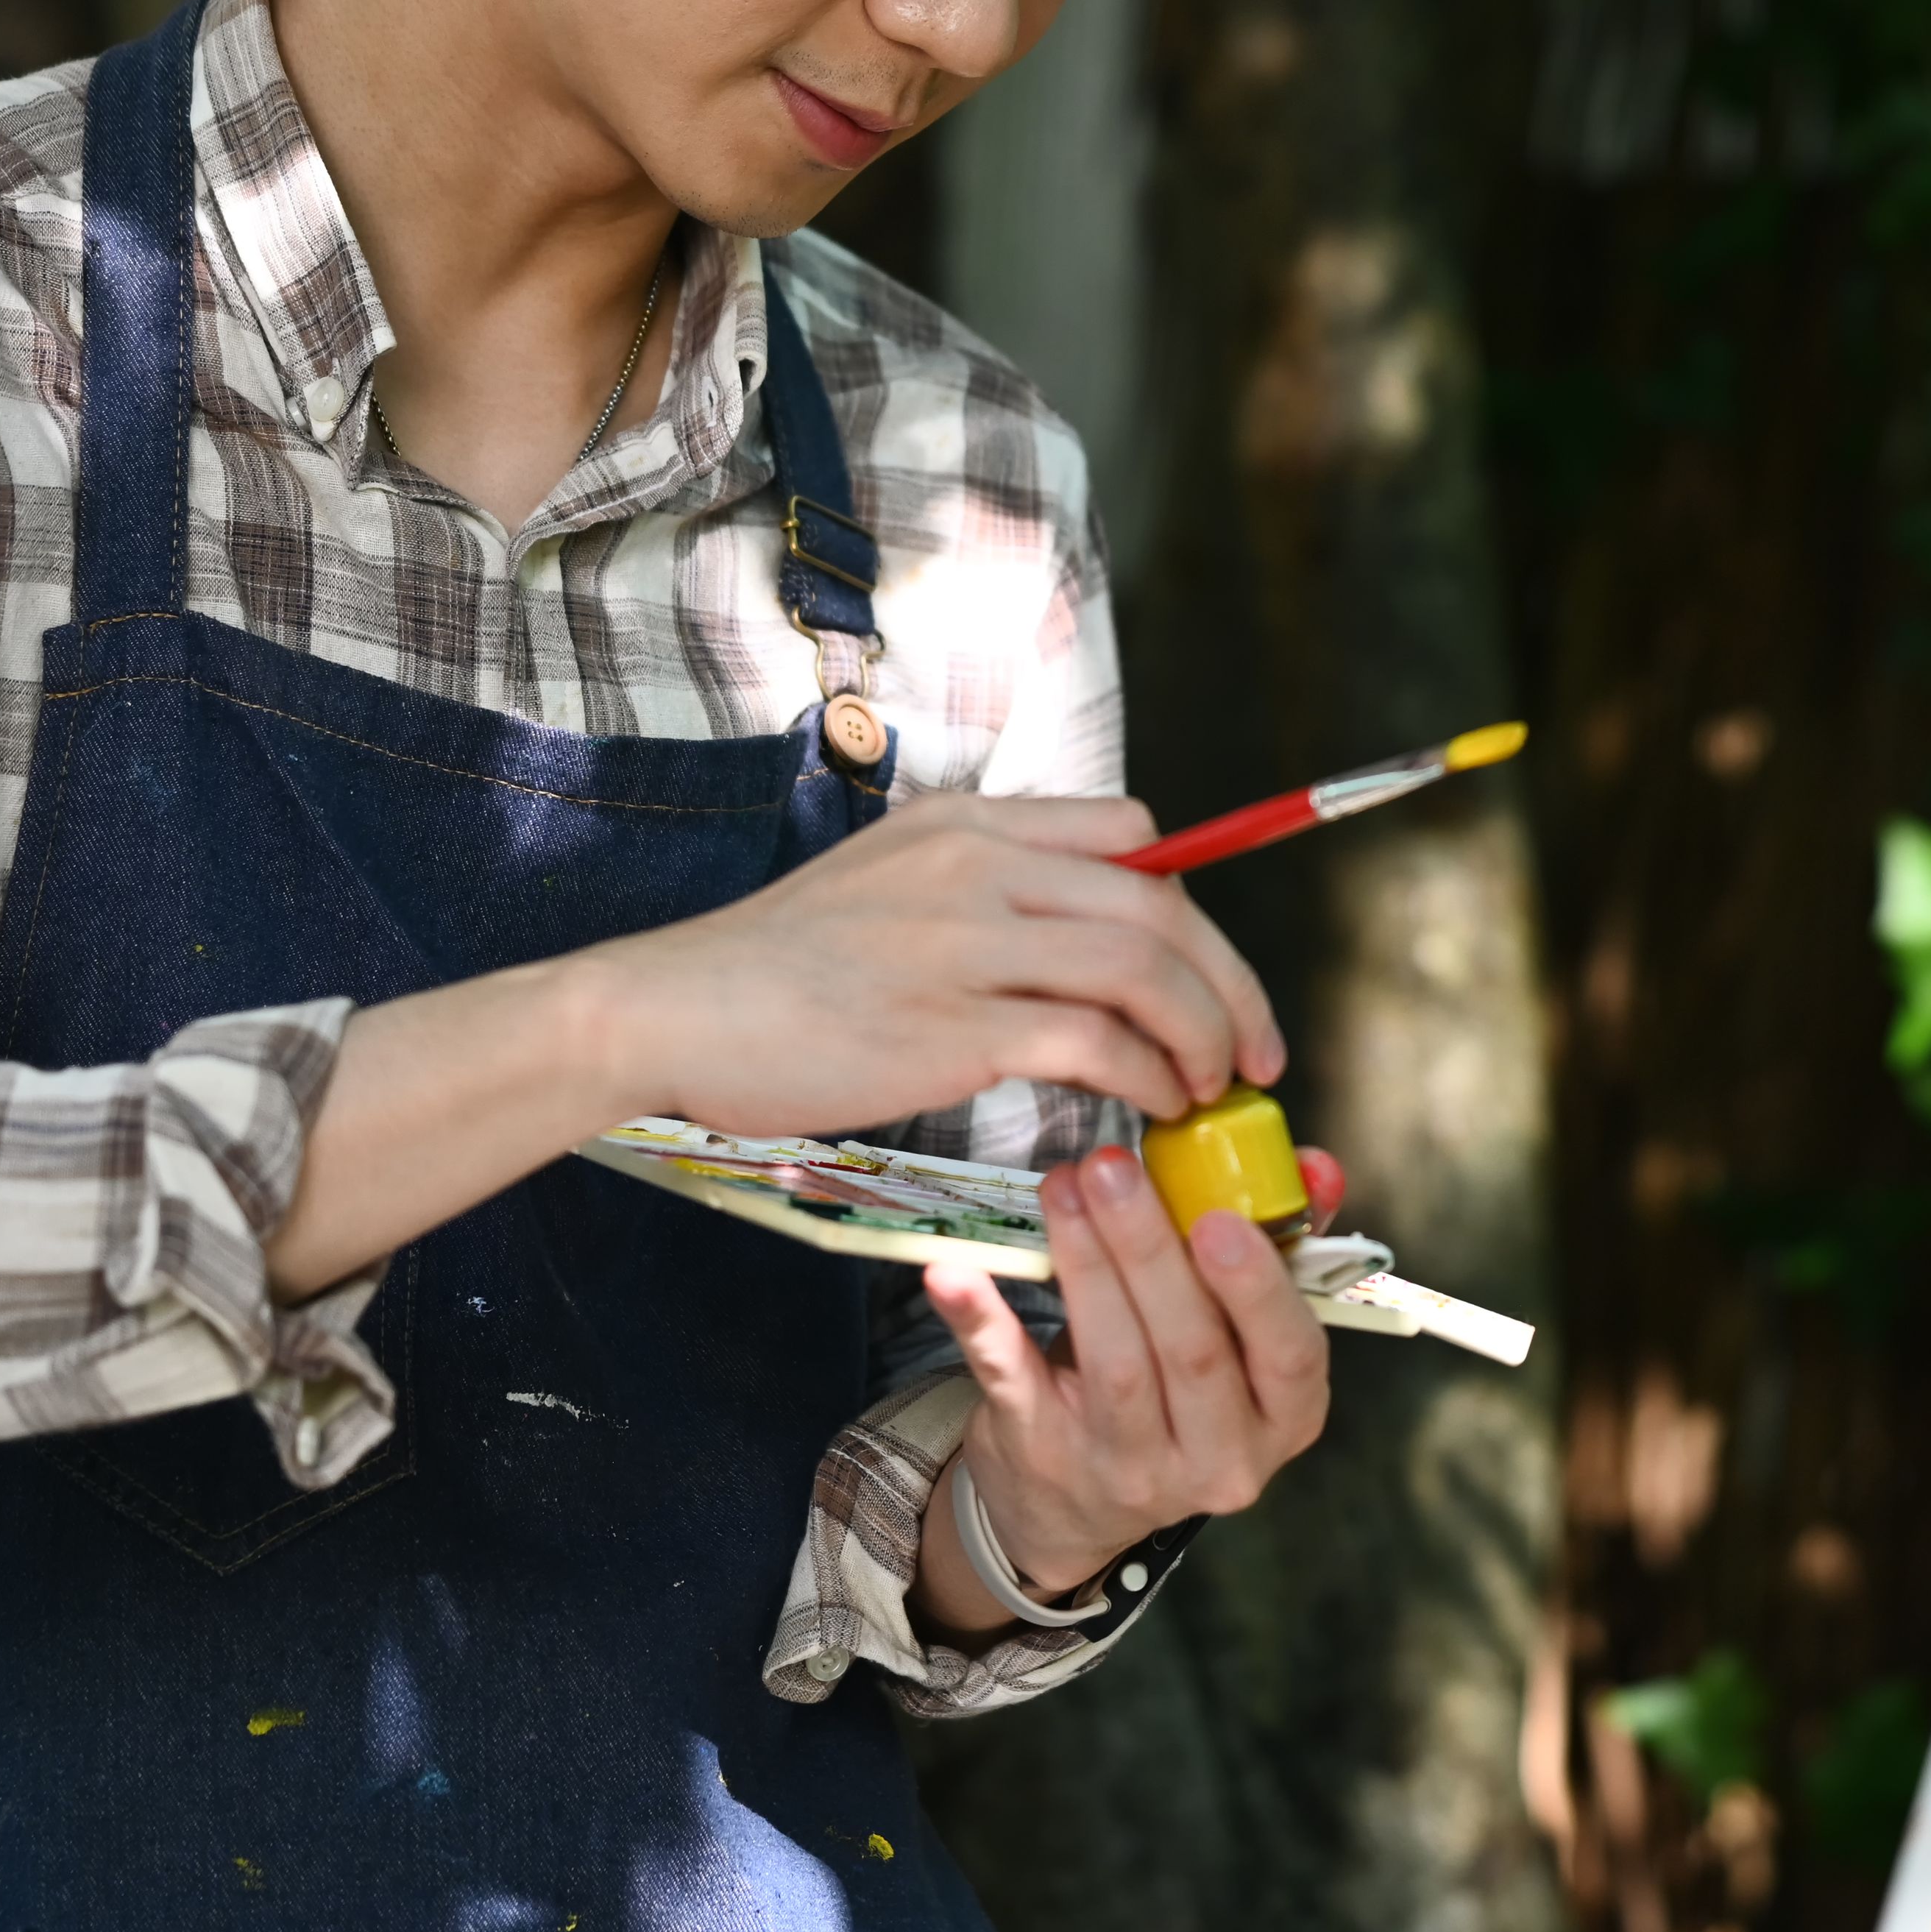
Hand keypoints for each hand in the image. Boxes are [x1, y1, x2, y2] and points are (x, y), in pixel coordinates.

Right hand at [575, 792, 1283, 1137]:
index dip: (1191, 906)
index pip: (1133, 834)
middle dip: (1232, 983)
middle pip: (1161, 904)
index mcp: (969, 824)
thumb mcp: (888, 886)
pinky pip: (1092, 1041)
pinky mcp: (951, 1023)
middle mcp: (978, 864)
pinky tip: (1151, 1107)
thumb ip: (979, 891)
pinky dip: (1145, 1075)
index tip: (1207, 974)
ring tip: (1213, 1087)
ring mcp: (965, 940)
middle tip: (1259, 1050)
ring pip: (1142, 967)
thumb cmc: (778, 970)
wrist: (670, 1010)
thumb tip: (1075, 932)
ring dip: (1203, 1034)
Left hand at [917, 1143, 1332, 1619]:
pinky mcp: (1042, 1453)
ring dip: (1085, 1264)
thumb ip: (1280, 1248)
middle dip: (1150, 1250)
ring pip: (1112, 1362)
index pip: (1288, 1358)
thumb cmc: (1179, 1390)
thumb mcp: (1242, 1339)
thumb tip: (1316, 1164)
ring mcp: (1126, 1466)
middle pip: (1190, 1351)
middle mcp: (1215, 1458)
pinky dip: (980, 1321)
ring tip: (1065, 1186)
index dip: (1257, 1289)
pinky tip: (952, 1271)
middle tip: (1114, 1168)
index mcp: (1282, 1419)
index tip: (1218, 1219)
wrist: (1078, 1505)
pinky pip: (1010, 1380)